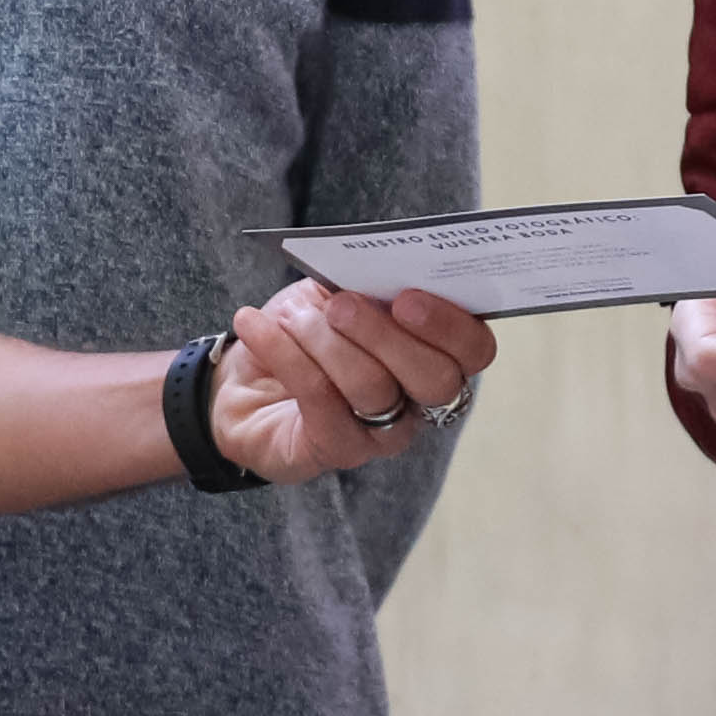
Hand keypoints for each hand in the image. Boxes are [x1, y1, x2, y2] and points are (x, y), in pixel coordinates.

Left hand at [208, 279, 492, 484]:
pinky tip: (254, 324)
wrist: (240, 381)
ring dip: (326, 340)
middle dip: (386, 335)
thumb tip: (375, 263)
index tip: (406, 297)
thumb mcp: (335, 291)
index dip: (450, 325)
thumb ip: (366, 280)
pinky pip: (320, 399)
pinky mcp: (333, 451)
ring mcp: (381, 435)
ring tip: (291, 316)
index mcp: (436, 354)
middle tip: (341, 305)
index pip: (474, 350)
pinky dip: (284, 352)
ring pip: (373, 387)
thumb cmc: (304, 330)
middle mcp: (420, 403)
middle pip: (435, 379)